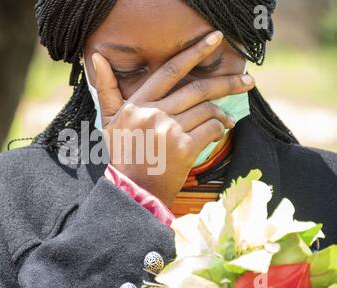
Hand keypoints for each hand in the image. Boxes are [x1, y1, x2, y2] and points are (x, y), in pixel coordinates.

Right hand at [93, 30, 254, 205]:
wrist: (133, 191)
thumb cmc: (123, 155)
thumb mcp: (109, 121)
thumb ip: (107, 89)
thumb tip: (97, 56)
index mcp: (137, 104)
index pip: (170, 71)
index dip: (194, 52)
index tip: (216, 39)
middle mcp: (153, 113)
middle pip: (197, 89)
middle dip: (227, 83)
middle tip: (248, 81)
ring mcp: (168, 130)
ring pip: (207, 110)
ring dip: (222, 115)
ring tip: (226, 120)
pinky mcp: (183, 148)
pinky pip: (211, 129)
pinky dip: (219, 130)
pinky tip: (219, 134)